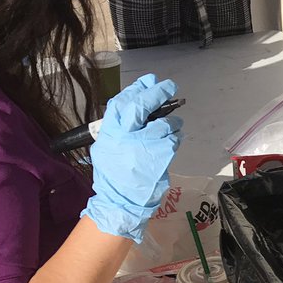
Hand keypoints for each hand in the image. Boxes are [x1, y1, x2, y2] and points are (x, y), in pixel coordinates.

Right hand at [83, 75, 182, 242]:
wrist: (121, 201)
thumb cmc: (114, 176)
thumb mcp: (106, 148)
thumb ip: (116, 129)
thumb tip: (131, 109)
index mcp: (110, 132)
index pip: (120, 102)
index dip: (135, 89)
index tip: (147, 81)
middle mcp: (125, 135)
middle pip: (141, 105)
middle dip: (156, 92)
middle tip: (168, 86)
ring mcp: (143, 145)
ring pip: (163, 122)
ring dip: (171, 121)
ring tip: (172, 124)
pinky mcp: (160, 155)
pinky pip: (172, 138)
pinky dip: (175, 137)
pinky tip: (174, 139)